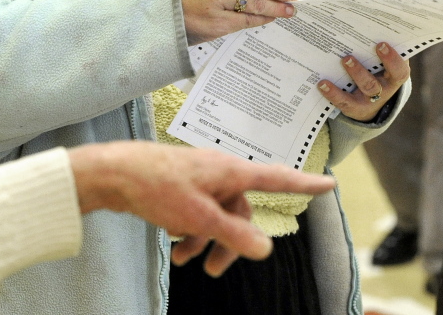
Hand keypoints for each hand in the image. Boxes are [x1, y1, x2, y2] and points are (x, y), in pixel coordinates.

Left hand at [68, 142, 335, 276]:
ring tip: (185, 261)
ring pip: (216, 213)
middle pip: (241, 210)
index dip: (304, 184)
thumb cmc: (157, 187)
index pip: (277, 178)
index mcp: (231, 171)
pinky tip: (173, 243)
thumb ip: (233, 234)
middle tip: (213, 270)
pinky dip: (190, 229)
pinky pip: (198, 210)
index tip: (329, 185)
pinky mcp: (182, 185)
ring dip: (205, 239)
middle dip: (230, 241)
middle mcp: (220, 171)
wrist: (113, 174)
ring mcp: (200, 177)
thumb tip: (266, 249)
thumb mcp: (198, 217)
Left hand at [316, 42, 410, 121]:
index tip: (381, 44)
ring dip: (353, 75)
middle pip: (374, 84)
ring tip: (343, 61)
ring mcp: (368, 100)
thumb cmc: (377, 71)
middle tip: (349, 56)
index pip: (399, 71)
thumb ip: (379, 46)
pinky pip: (343, 102)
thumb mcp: (383, 62)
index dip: (392, 59)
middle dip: (361, 71)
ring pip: (362, 91)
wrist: (371, 102)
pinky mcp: (353, 108)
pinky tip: (322, 84)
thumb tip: (367, 18)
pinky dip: (332, 93)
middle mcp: (383, 90)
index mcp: (393, 77)